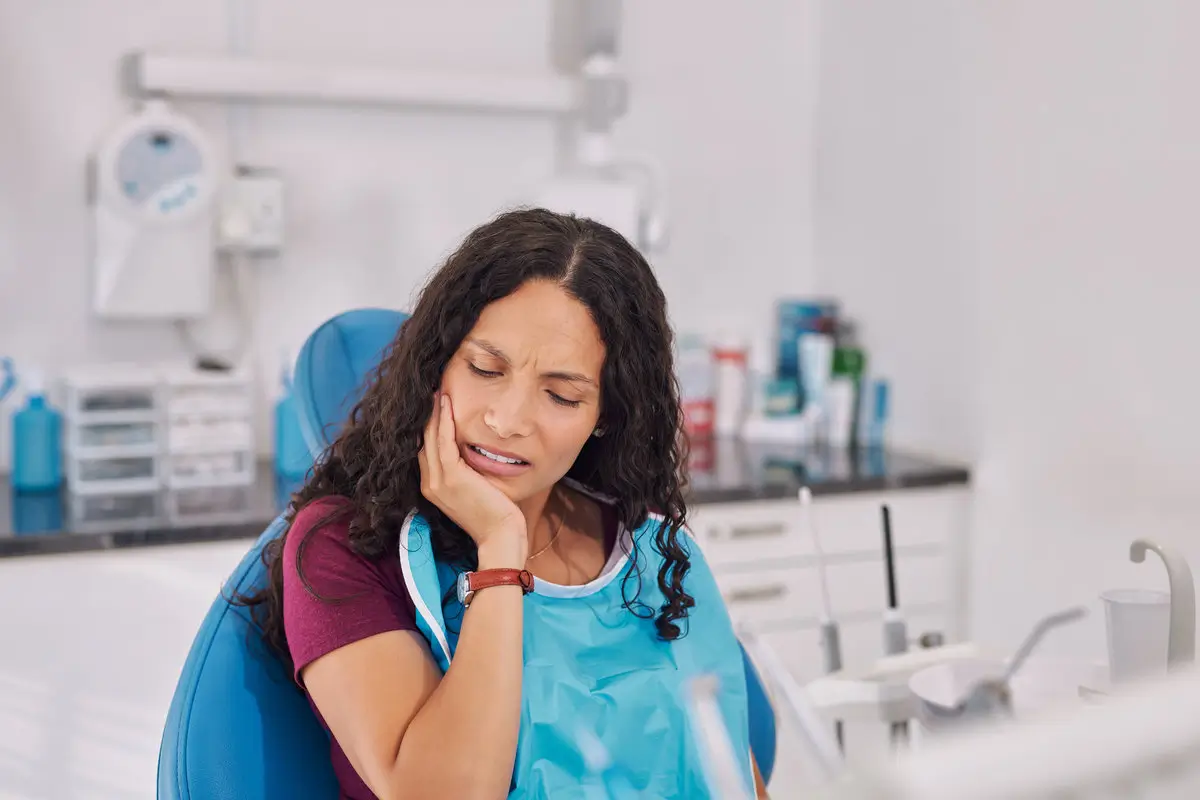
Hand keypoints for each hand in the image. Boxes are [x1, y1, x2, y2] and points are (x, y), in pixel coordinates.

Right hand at [418, 393, 526, 564]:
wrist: (500, 536)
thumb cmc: (494, 515)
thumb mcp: (474, 491)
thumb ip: (466, 474)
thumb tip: (472, 454)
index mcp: (433, 488)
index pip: (426, 451)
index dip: (428, 428)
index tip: (434, 406)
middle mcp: (430, 484)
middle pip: (422, 441)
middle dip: (427, 416)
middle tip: (432, 392)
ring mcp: (438, 481)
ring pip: (429, 438)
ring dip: (433, 412)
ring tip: (437, 392)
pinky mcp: (451, 477)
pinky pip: (442, 441)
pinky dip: (443, 420)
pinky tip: (446, 402)